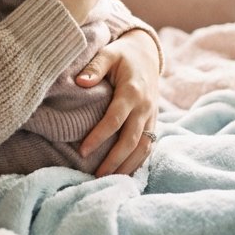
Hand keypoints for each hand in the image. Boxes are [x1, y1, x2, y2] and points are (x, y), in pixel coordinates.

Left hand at [75, 28, 160, 175]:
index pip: (115, 119)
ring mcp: (152, 116)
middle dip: (114, 160)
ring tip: (109, 181)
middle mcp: (145, 107)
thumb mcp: (108, 53)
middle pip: (131, 140)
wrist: (148, 54)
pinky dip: (139, 162)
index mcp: (132, 91)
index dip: (99, 136)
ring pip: (143, 147)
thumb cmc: (122, 55)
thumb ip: (94, 67)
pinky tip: (125, 173)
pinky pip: (149, 146)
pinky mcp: (154, 122)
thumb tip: (80, 82)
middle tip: (95, 176)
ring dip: (128, 166)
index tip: (82, 151)